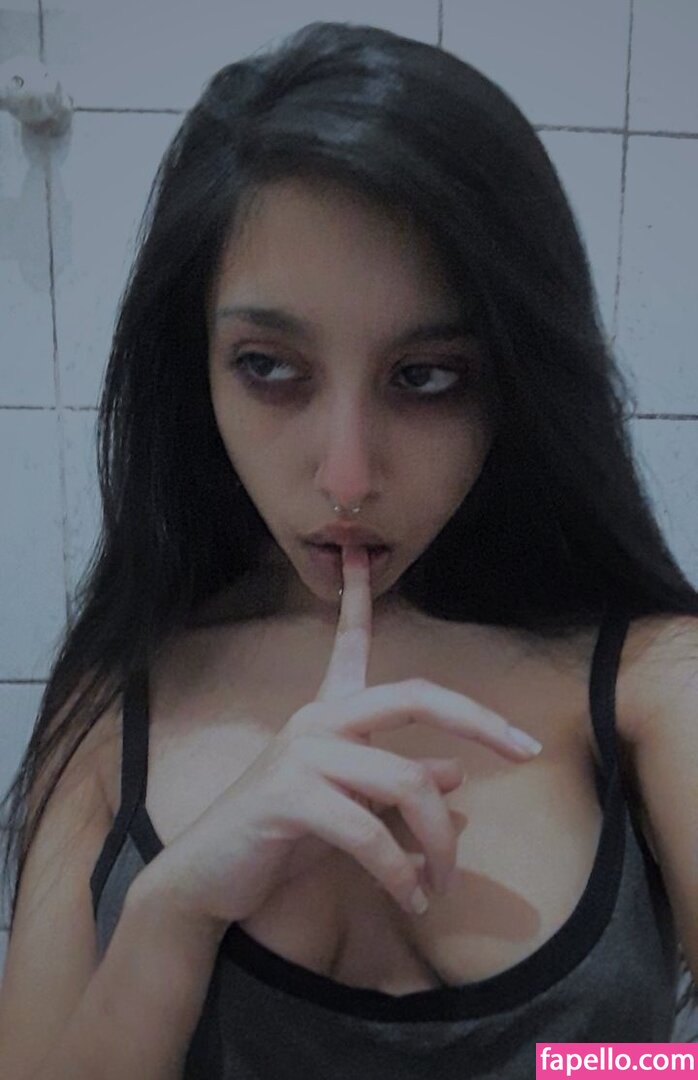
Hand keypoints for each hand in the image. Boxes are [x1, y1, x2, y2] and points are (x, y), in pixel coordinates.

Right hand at [137, 547, 541, 934]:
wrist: (208, 877)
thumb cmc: (283, 836)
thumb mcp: (352, 807)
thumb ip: (397, 785)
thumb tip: (455, 774)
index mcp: (329, 713)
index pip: (350, 641)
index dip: (358, 596)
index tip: (362, 552)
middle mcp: (317, 719)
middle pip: (412, 696)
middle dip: (477, 720)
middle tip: (526, 750)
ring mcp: (301, 752)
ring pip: (404, 780)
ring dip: (439, 841)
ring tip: (441, 882)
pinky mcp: (288, 794)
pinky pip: (369, 831)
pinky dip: (400, 871)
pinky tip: (410, 896)